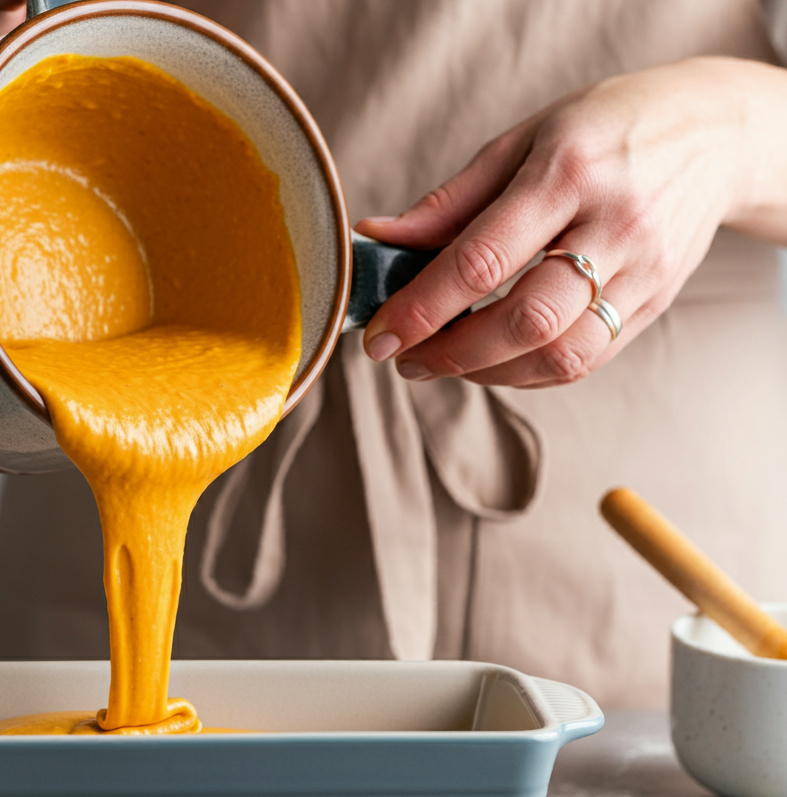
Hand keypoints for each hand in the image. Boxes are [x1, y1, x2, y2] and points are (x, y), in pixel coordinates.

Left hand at [355, 57, 786, 388]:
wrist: (714, 133)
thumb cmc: (604, 129)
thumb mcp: (520, 141)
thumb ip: (448, 202)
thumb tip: (377, 239)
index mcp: (567, 172)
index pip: (482, 260)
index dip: (422, 309)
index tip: (379, 337)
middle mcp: (612, 225)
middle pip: (525, 321)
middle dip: (452, 354)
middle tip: (407, 359)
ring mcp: (642, 271)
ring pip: (560, 355)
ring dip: (488, 374)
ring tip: (446, 362)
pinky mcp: (654, 304)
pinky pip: (586, 360)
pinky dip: (527, 373)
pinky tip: (494, 361)